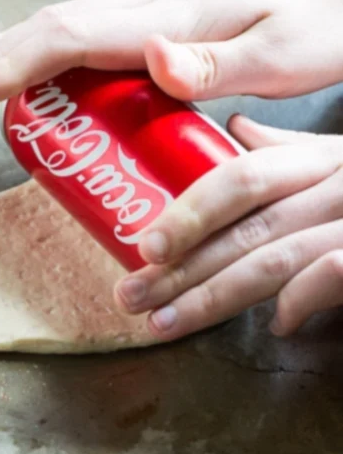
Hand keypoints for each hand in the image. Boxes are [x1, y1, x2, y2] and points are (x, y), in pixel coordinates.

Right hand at [0, 0, 342, 106]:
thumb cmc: (324, 22)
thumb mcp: (284, 53)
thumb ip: (218, 61)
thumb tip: (150, 57)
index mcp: (170, 17)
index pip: (69, 38)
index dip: (9, 66)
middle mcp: (153, 6)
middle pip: (55, 28)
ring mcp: (157, 10)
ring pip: (68, 29)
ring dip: (13, 52)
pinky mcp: (166, 22)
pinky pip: (94, 38)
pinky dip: (53, 54)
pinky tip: (40, 66)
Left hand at [114, 117, 342, 339]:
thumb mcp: (339, 160)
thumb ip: (288, 151)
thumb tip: (236, 127)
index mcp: (320, 158)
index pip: (242, 179)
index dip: (190, 213)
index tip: (145, 247)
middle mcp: (338, 184)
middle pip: (245, 227)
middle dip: (180, 268)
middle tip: (131, 296)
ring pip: (274, 261)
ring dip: (211, 298)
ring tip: (164, 323)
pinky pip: (331, 277)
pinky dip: (296, 303)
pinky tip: (276, 326)